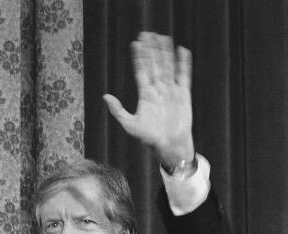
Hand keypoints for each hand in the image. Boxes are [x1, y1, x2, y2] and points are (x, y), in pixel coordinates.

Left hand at [102, 32, 194, 167]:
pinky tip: (182, 51)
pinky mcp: (183, 94)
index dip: (139, 57)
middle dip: (151, 50)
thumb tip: (104, 96)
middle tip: (148, 34)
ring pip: (168, 66)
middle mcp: (158, 89)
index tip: (136, 44)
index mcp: (145, 94)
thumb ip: (118, 110)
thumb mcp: (130, 124)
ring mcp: (170, 90)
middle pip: (154, 64)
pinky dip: (183, 63)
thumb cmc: (149, 137)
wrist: (170, 144)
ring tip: (163, 37)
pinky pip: (183, 75)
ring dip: (165, 52)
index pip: (141, 71)